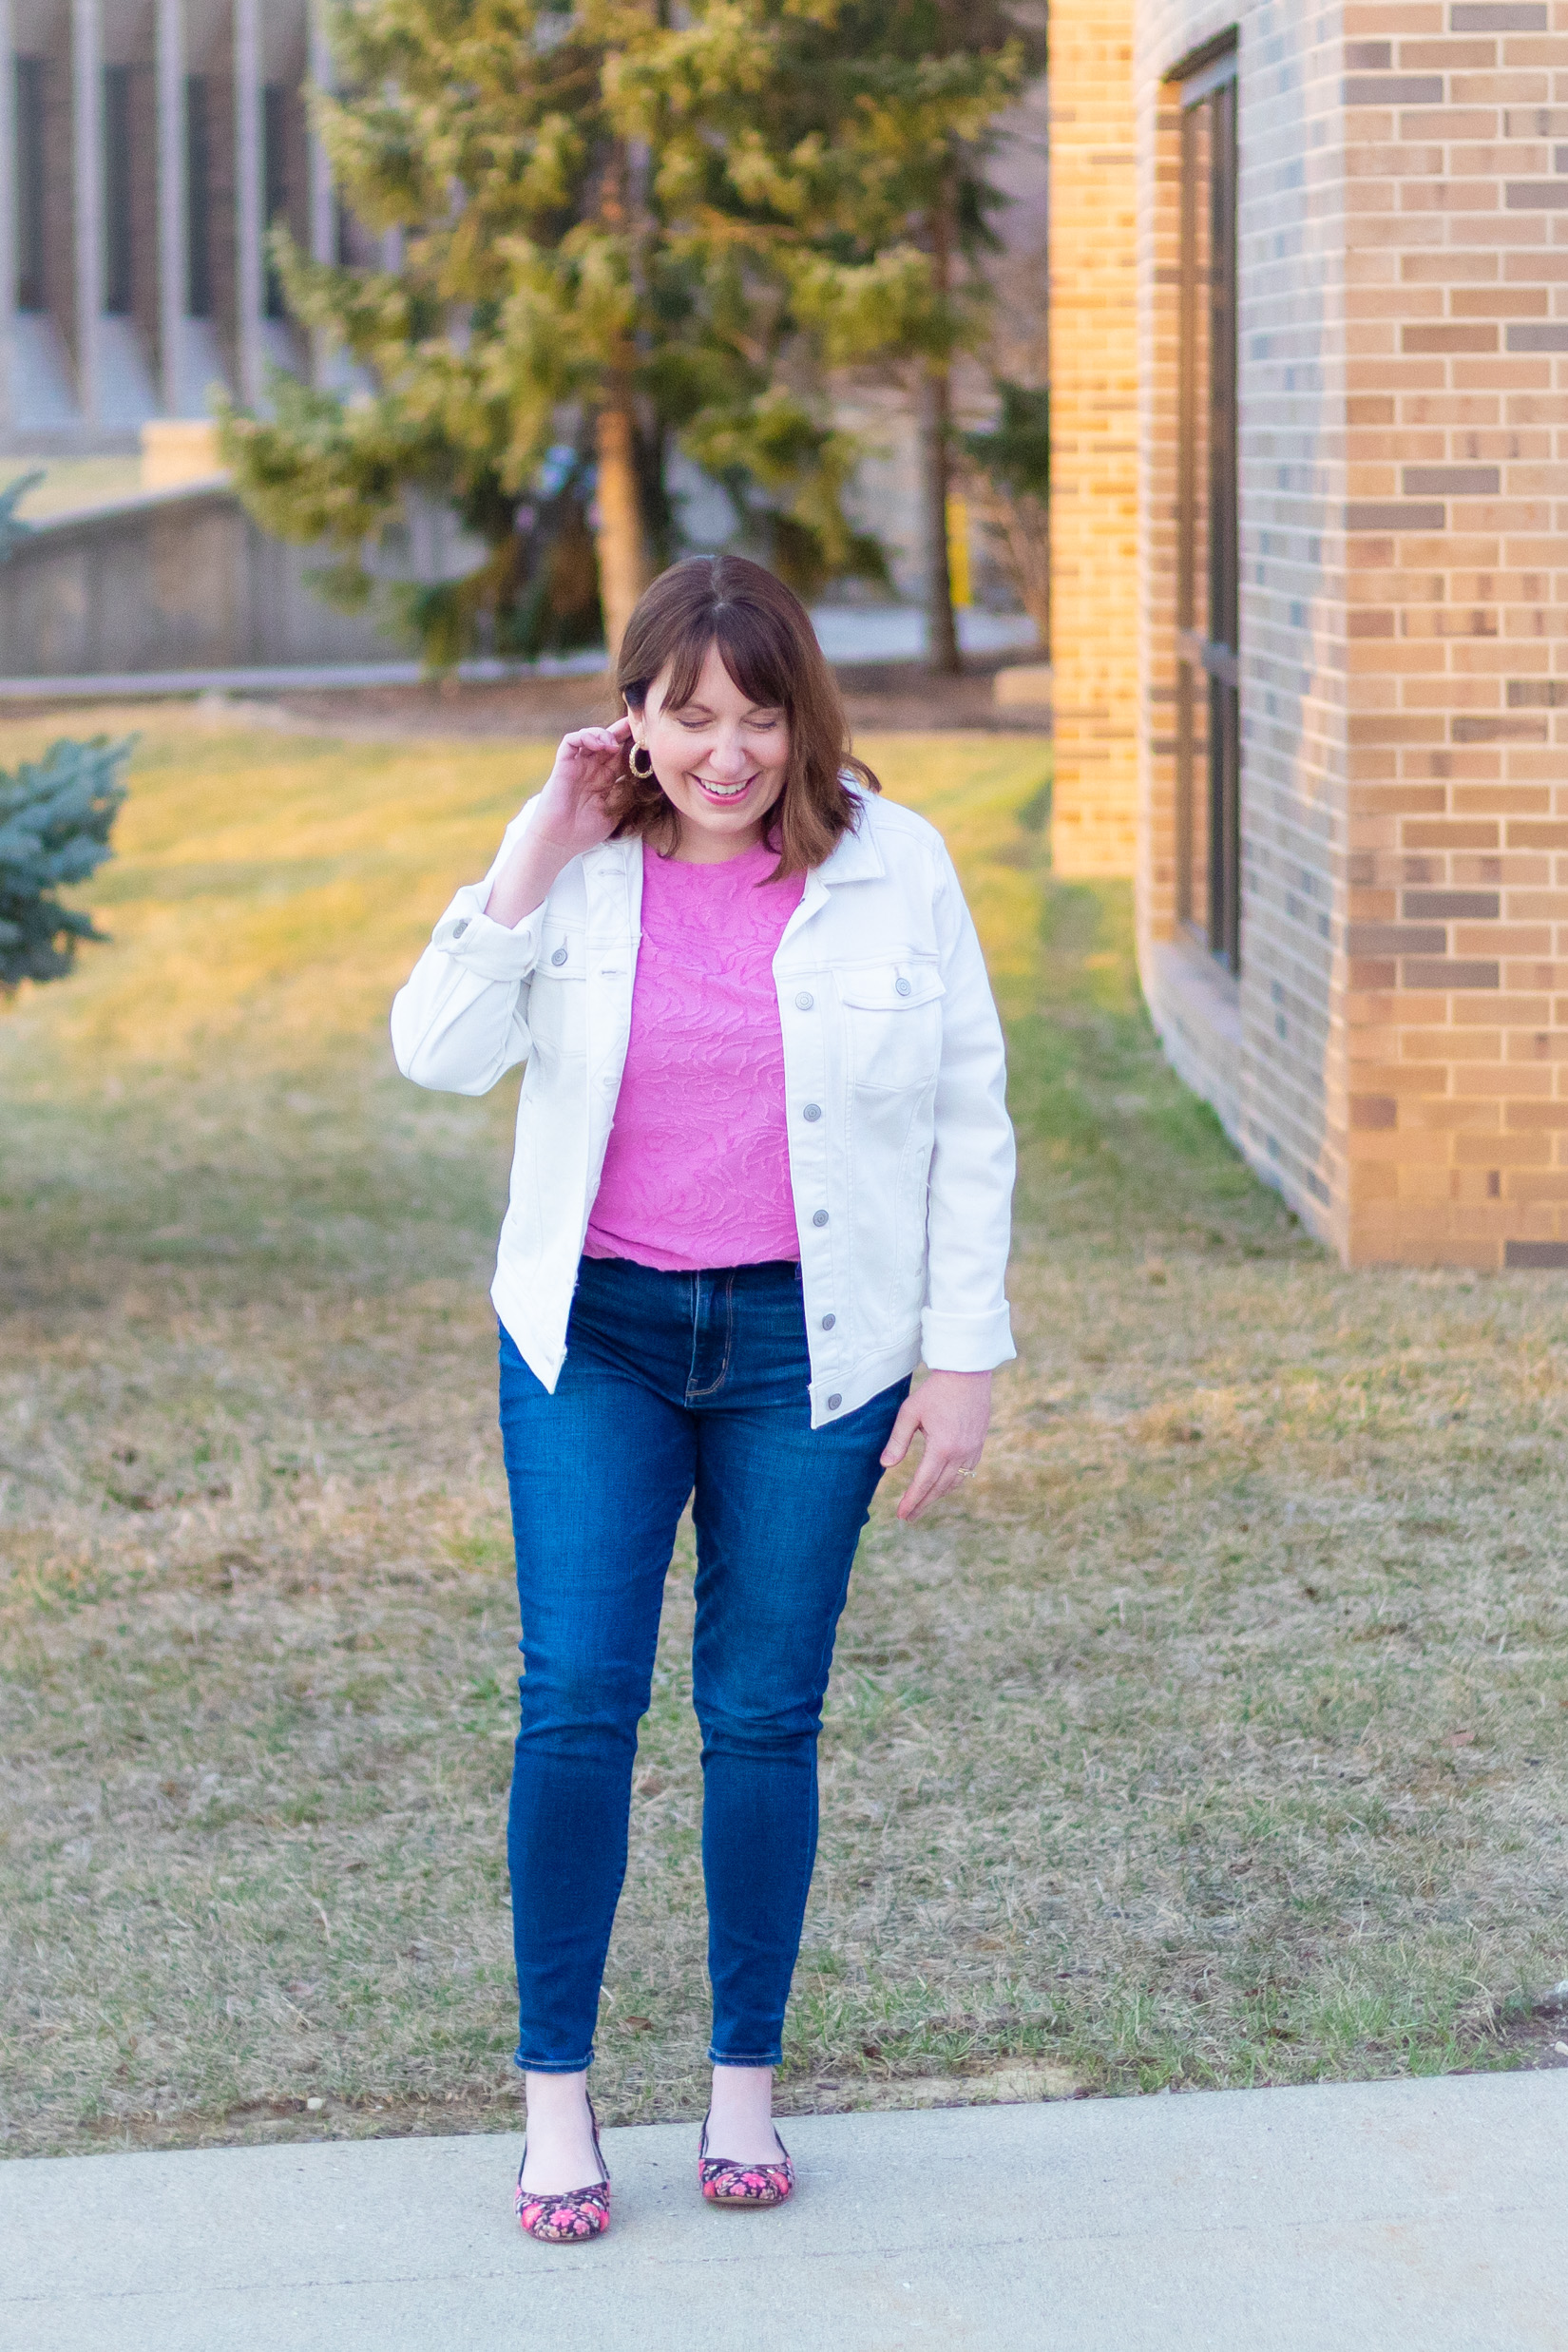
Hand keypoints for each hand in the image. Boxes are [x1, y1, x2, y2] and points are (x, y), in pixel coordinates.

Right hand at [484, 717, 631, 927]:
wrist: (560, 842)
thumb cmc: (585, 831)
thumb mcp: (615, 812)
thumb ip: (625, 793)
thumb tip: (644, 776)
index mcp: (605, 780)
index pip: (621, 756)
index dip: (632, 745)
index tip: (648, 738)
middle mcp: (592, 769)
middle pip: (608, 741)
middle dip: (622, 730)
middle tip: (635, 724)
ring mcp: (577, 766)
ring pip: (589, 736)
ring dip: (603, 734)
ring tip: (613, 745)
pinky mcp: (563, 765)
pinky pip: (570, 742)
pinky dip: (584, 737)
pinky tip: (598, 745)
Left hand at [880, 1369, 991, 1521]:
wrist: (967, 1374)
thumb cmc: (935, 1391)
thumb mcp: (910, 1413)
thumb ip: (898, 1441)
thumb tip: (886, 1465)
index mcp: (942, 1447)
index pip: (923, 1482)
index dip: (911, 1500)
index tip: (901, 1514)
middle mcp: (960, 1453)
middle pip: (939, 1488)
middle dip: (922, 1504)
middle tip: (908, 1518)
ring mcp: (972, 1450)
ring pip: (954, 1482)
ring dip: (937, 1496)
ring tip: (922, 1504)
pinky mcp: (978, 1444)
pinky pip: (966, 1472)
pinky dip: (952, 1483)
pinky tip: (942, 1486)